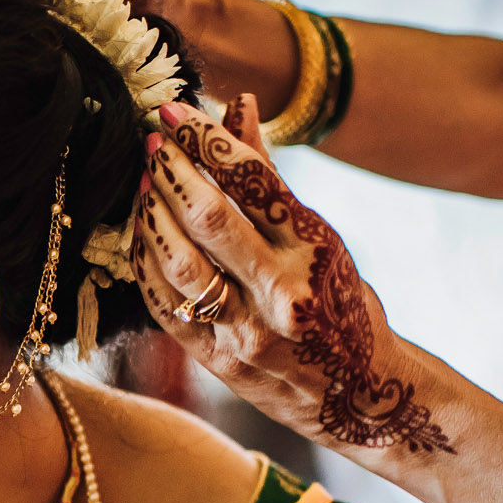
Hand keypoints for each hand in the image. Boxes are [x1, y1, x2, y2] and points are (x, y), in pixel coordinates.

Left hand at [131, 97, 454, 456]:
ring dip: (152, 216)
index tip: (176, 111)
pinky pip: (166, 308)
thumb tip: (238, 107)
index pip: (252, 179)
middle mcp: (282, 292)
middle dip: (173, 171)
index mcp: (315, 250)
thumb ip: (271, 179)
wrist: (361, 395)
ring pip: (179, 264)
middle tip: (153, 141)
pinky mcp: (219, 363)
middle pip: (209, 219)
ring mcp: (247, 332)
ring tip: (145, 185)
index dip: (207, 139)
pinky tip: (141, 238)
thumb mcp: (321, 238)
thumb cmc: (341, 302)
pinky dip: (146, 267)